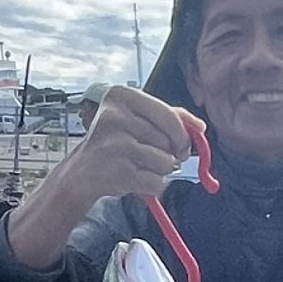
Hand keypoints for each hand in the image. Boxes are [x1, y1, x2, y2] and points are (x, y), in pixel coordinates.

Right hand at [72, 86, 195, 200]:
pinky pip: (156, 182)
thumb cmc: (116, 142)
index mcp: (120, 95)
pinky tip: (132, 177)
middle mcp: (114, 117)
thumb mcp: (138, 119)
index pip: (169, 115)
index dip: (182, 134)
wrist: (82, 171)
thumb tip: (200, 127)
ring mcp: (115, 145)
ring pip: (166, 163)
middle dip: (170, 153)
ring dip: (159, 170)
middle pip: (170, 140)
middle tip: (154, 155)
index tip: (181, 144)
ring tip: (137, 165)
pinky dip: (151, 185)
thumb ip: (170, 117)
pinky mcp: (118, 172)